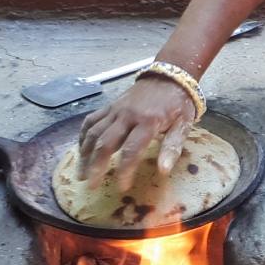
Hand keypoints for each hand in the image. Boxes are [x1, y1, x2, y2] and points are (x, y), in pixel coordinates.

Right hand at [77, 76, 196, 190]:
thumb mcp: (184, 124)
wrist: (170, 77)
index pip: (131, 150)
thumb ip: (173, 147)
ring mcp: (115, 110)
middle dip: (96, 166)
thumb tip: (163, 170)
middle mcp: (127, 115)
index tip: (121, 187)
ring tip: (81, 174)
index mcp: (148, 121)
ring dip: (85, 154)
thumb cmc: (179, 104)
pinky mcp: (110, 106)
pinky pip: (91, 121)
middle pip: (105, 143)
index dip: (124, 170)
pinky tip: (80, 150)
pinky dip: (83, 136)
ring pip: (94, 133)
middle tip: (91, 185)